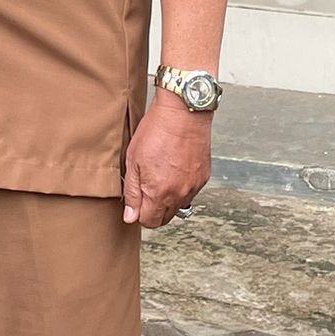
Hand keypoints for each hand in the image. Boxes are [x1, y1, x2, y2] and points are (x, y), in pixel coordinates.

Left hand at [122, 99, 210, 228]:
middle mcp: (179, 195)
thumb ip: (132, 192)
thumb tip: (131, 217)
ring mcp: (193, 187)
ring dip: (168, 198)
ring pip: (178, 206)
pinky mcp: (203, 177)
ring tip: (161, 174)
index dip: (139, 213)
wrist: (183, 113)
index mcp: (159, 193)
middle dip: (153, 209)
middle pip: (165, 218)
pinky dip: (181, 187)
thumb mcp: (133, 160)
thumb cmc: (156, 131)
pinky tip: (174, 168)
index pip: (149, 221)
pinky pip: (190, 192)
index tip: (136, 200)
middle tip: (146, 187)